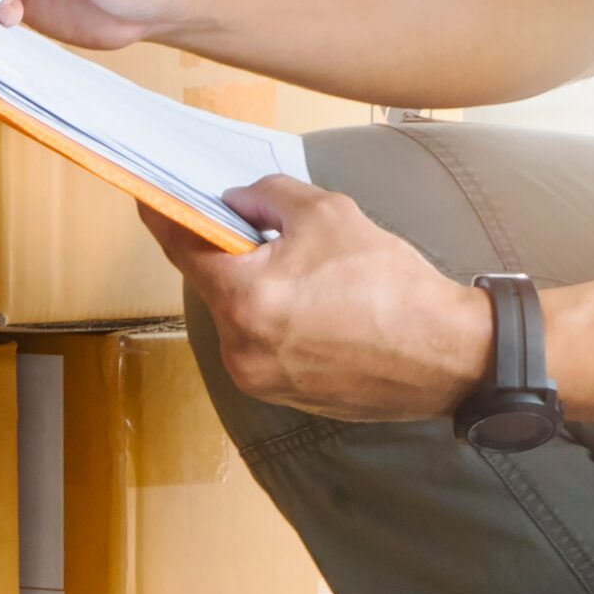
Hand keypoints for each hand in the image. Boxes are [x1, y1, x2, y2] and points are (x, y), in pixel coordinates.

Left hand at [142, 176, 491, 421]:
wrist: (445, 354)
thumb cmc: (392, 284)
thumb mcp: (329, 214)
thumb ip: (268, 198)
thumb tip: (237, 202)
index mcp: (246, 299)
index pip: (183, 248)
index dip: (163, 218)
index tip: (148, 200)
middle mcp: (242, 347)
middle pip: (213, 285)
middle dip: (230, 254)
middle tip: (255, 229)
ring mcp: (259, 378)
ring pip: (238, 317)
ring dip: (255, 289)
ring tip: (303, 272)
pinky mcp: (281, 396)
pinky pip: (260, 345)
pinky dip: (274, 320)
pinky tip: (311, 305)